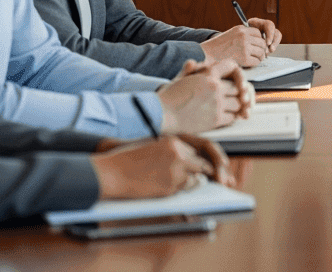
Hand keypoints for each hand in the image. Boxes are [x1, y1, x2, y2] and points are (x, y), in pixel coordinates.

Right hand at [91, 134, 231, 198]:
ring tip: (173, 179)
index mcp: (174, 141)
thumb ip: (175, 151)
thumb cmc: (130, 158)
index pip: (201, 149)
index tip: (218, 166)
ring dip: (190, 182)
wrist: (112, 172)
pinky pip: (182, 190)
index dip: (209, 159)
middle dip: (208, 172)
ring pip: (195, 180)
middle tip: (214, 179)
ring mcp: (175, 171)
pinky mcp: (169, 187)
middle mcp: (178, 155)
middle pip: (204, 165)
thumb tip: (197, 163)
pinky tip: (164, 185)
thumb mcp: (156, 146)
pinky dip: (178, 190)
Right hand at [158, 59, 245, 133]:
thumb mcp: (180, 78)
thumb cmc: (169, 96)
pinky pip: (232, 117)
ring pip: (238, 104)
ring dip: (233, 106)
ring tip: (225, 108)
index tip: (234, 80)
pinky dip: (229, 117)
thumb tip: (192, 62)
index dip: (235, 73)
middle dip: (234, 92)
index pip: (232, 66)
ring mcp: (217, 103)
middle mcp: (215, 87)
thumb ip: (190, 70)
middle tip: (229, 97)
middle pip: (237, 88)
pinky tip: (221, 116)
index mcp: (208, 74)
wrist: (161, 115)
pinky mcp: (216, 119)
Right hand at [202, 24, 271, 66]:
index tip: (255, 45)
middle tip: (258, 54)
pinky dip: (255, 63)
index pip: (258, 33)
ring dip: (259, 56)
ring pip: (261, 52)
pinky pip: (256, 61)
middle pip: (262, 42)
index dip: (258, 40)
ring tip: (254, 58)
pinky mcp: (244, 58)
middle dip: (261, 49)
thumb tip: (259, 40)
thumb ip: (244, 35)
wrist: (207, 55)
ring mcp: (244, 47)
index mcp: (241, 29)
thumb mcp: (231, 34)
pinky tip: (249, 63)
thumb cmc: (218, 46)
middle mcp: (244, 36)